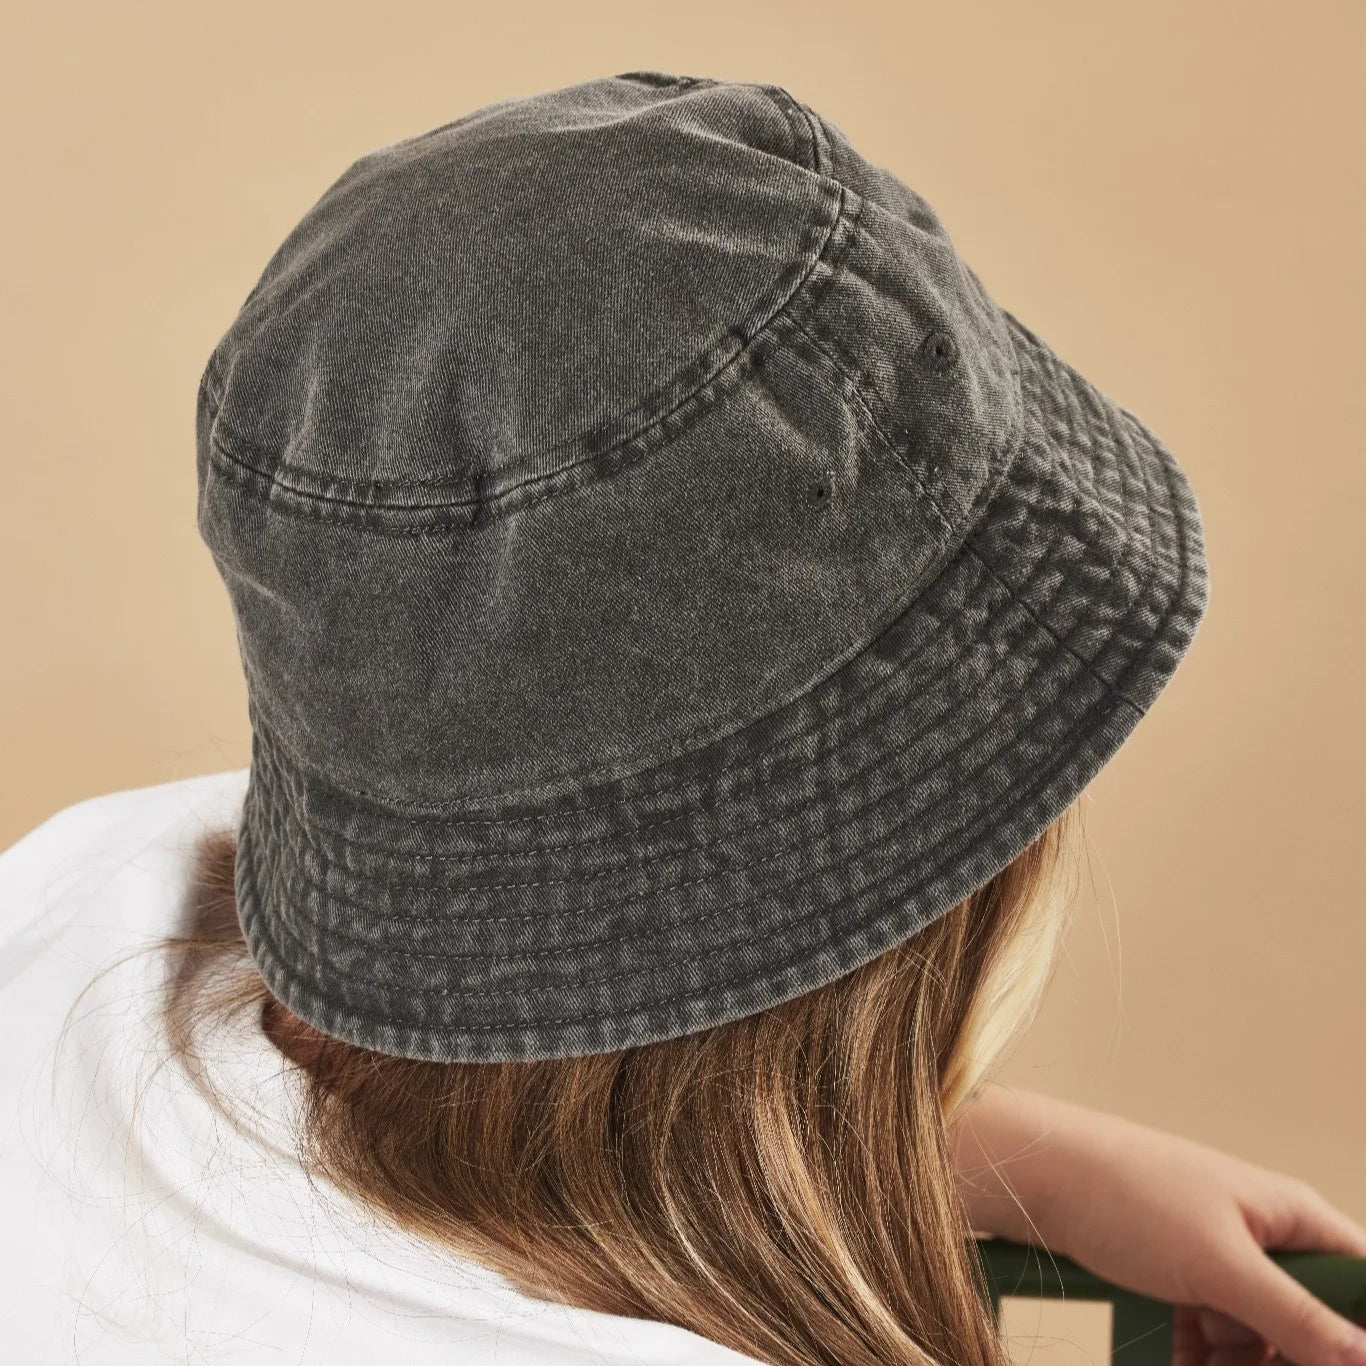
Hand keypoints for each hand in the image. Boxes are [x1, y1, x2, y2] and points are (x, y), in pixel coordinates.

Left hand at [950, 1086, 1365, 1365]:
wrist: (1037, 1177)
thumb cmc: (1128, 1196)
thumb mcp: (1219, 1264)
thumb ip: (1294, 1313)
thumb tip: (1362, 1354)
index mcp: (1291, 1217)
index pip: (1359, 1282)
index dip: (1354, 1333)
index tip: (1324, 1361)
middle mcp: (1264, 1233)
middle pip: (1310, 1322)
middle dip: (1282, 1358)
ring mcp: (1219, 1254)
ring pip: (1257, 1334)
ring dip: (1236, 1363)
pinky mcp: (1179, 1272)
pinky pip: (1211, 1330)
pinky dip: (1200, 1355)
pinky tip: (1180, 1362)